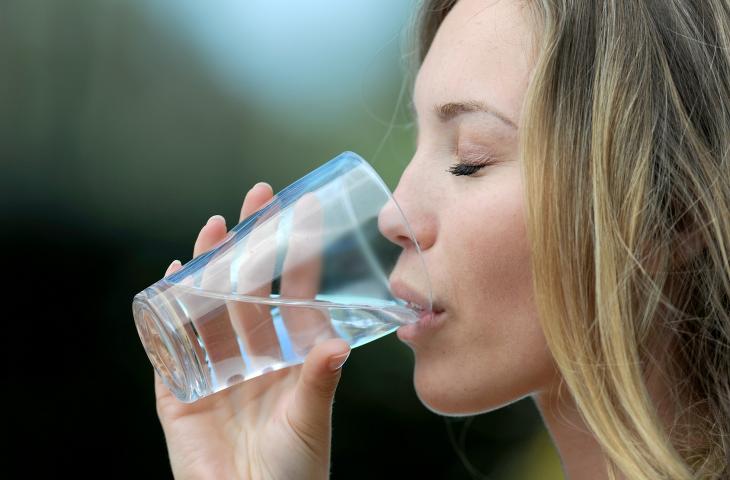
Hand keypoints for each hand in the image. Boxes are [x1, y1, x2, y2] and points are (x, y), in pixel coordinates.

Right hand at [154, 182, 350, 479]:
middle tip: (260, 196)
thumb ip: (319, 379)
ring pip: (211, 302)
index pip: (294, 291)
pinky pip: (172, 341)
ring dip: (212, 264)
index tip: (306, 211)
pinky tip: (175, 276)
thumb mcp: (310, 418)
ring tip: (217, 224)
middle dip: (254, 241)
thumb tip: (335, 343)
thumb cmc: (294, 470)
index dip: (298, 252)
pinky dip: (170, 309)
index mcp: (289, 354)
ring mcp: (216, 365)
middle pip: (250, 285)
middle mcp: (254, 352)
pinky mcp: (180, 387)